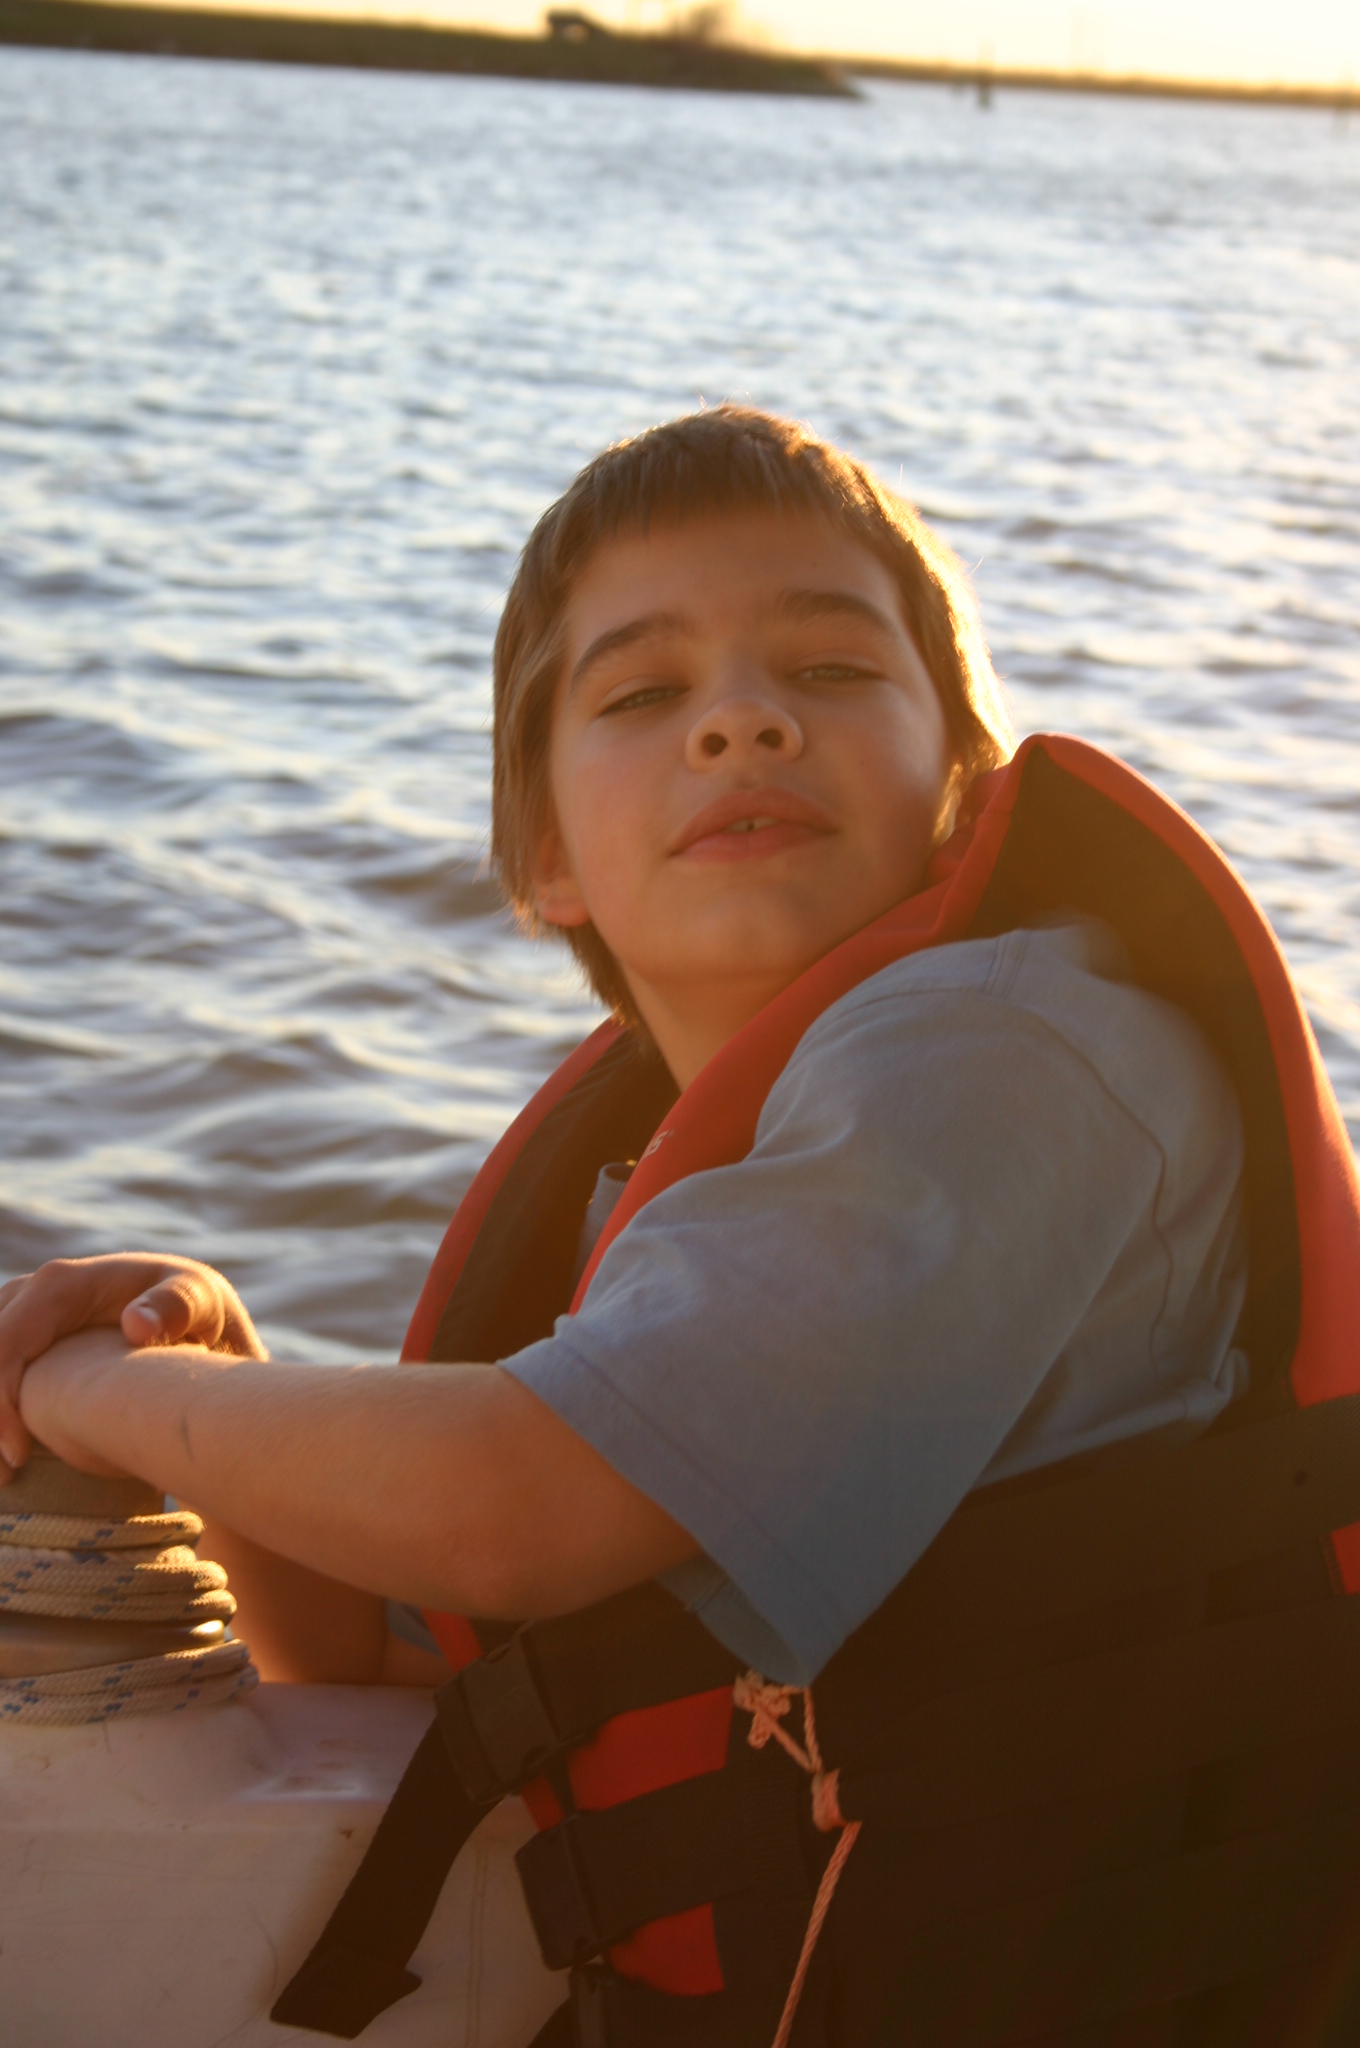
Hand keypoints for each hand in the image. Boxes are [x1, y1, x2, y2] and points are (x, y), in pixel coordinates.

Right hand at [0, 1254, 265, 1475]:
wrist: (196, 1316)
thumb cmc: (200, 1311)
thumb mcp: (203, 1302)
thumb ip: (179, 1306)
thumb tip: (135, 1325)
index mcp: (64, 1284)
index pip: (7, 1341)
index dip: (1, 1399)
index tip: (19, 1455)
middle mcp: (32, 1295)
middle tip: (6, 1480)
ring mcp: (20, 1316)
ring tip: (6, 1479)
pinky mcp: (21, 1342)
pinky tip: (11, 1458)